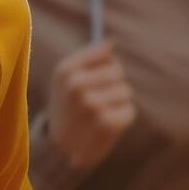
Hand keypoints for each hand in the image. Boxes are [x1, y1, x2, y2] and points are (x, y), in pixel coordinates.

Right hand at [45, 40, 135, 170]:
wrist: (58, 148)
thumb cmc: (67, 107)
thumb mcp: (66, 78)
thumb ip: (89, 56)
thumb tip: (112, 41)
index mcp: (65, 71)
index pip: (105, 52)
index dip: (105, 65)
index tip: (95, 76)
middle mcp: (76, 86)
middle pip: (118, 72)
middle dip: (113, 84)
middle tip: (96, 100)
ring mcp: (91, 105)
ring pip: (126, 91)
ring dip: (117, 103)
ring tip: (100, 114)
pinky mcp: (107, 124)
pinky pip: (130, 111)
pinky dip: (122, 118)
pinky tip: (106, 126)